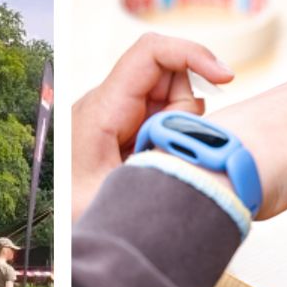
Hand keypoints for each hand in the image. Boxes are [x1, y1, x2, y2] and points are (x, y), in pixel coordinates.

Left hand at [73, 32, 233, 218]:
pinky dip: (174, 136)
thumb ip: (163, 167)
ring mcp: (117, 113)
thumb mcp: (122, 195)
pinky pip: (164, 118)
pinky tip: (157, 163)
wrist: (60, 234)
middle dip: (187, 111)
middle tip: (168, 152)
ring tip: (155, 162)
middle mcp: (108, 102)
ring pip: (172, 98)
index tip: (226, 78)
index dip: (193, 54)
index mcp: (102, 109)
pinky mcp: (125, 126)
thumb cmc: (78, 215)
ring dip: (180, 128)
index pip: (151, 52)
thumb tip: (205, 152)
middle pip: (170, 77)